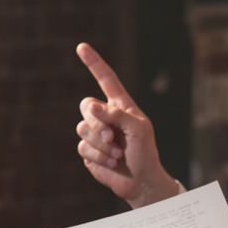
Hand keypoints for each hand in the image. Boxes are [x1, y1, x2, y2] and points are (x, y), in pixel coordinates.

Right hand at [76, 43, 177, 207]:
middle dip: (99, 122)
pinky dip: (99, 155)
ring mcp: (96, 133)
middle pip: (87, 105)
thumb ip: (118, 115)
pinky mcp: (88, 150)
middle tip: (114, 138)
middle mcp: (106, 116)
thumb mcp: (139, 129)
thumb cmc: (145, 152)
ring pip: (83, 127)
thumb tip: (93, 106)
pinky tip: (112, 162)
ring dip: (101, 143)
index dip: (95, 63)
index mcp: (121, 106)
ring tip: (117, 153)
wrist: (141, 180)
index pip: (107, 80)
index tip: (82, 47)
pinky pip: (83, 146)